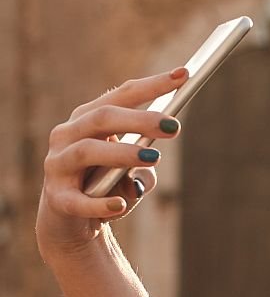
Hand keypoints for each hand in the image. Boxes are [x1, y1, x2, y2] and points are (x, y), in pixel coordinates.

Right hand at [36, 66, 188, 260]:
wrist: (71, 221)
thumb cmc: (105, 186)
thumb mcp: (131, 173)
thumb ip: (144, 168)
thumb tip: (149, 160)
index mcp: (88, 120)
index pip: (121, 95)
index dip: (152, 85)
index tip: (183, 75)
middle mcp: (68, 136)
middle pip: (102, 118)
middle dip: (140, 119)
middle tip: (174, 126)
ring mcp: (58, 165)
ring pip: (88, 152)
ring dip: (122, 153)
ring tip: (153, 157)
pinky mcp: (58, 199)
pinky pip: (80, 201)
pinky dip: (101, 203)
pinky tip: (122, 205)